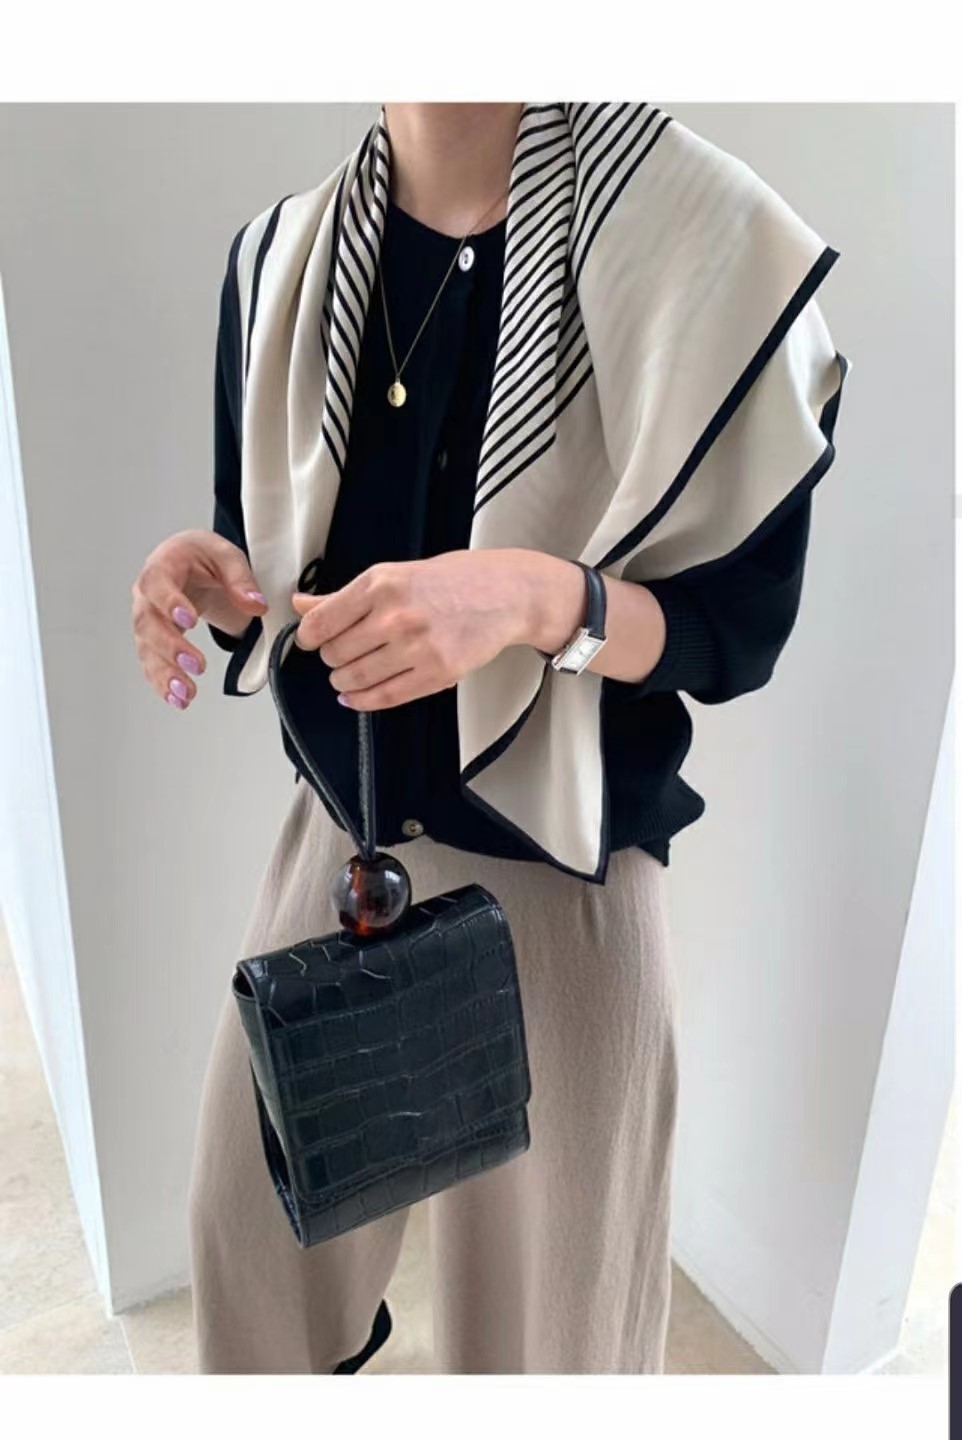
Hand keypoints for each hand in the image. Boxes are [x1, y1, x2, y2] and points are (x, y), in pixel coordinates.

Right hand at [131, 529, 267, 709]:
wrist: (188, 563)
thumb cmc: (203, 556)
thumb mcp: (226, 555)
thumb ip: (240, 579)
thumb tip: (255, 605)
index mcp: (163, 565)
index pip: (158, 583)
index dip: (170, 602)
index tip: (188, 621)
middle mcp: (146, 594)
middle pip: (148, 622)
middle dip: (170, 647)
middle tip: (195, 664)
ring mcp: (147, 618)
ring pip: (147, 648)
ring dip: (165, 673)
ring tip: (185, 693)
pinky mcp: (152, 640)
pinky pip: (151, 663)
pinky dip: (162, 683)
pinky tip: (178, 700)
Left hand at [290, 548, 580, 710]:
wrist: (505, 593)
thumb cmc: (453, 580)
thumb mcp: (394, 575)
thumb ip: (344, 595)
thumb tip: (300, 605)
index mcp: (380, 584)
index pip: (320, 623)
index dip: (308, 638)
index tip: (311, 641)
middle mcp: (396, 615)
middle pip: (335, 653)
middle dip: (331, 658)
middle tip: (339, 654)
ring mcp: (417, 647)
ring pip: (356, 678)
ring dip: (344, 681)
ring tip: (348, 674)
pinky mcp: (438, 674)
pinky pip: (386, 697)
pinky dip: (363, 701)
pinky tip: (356, 696)